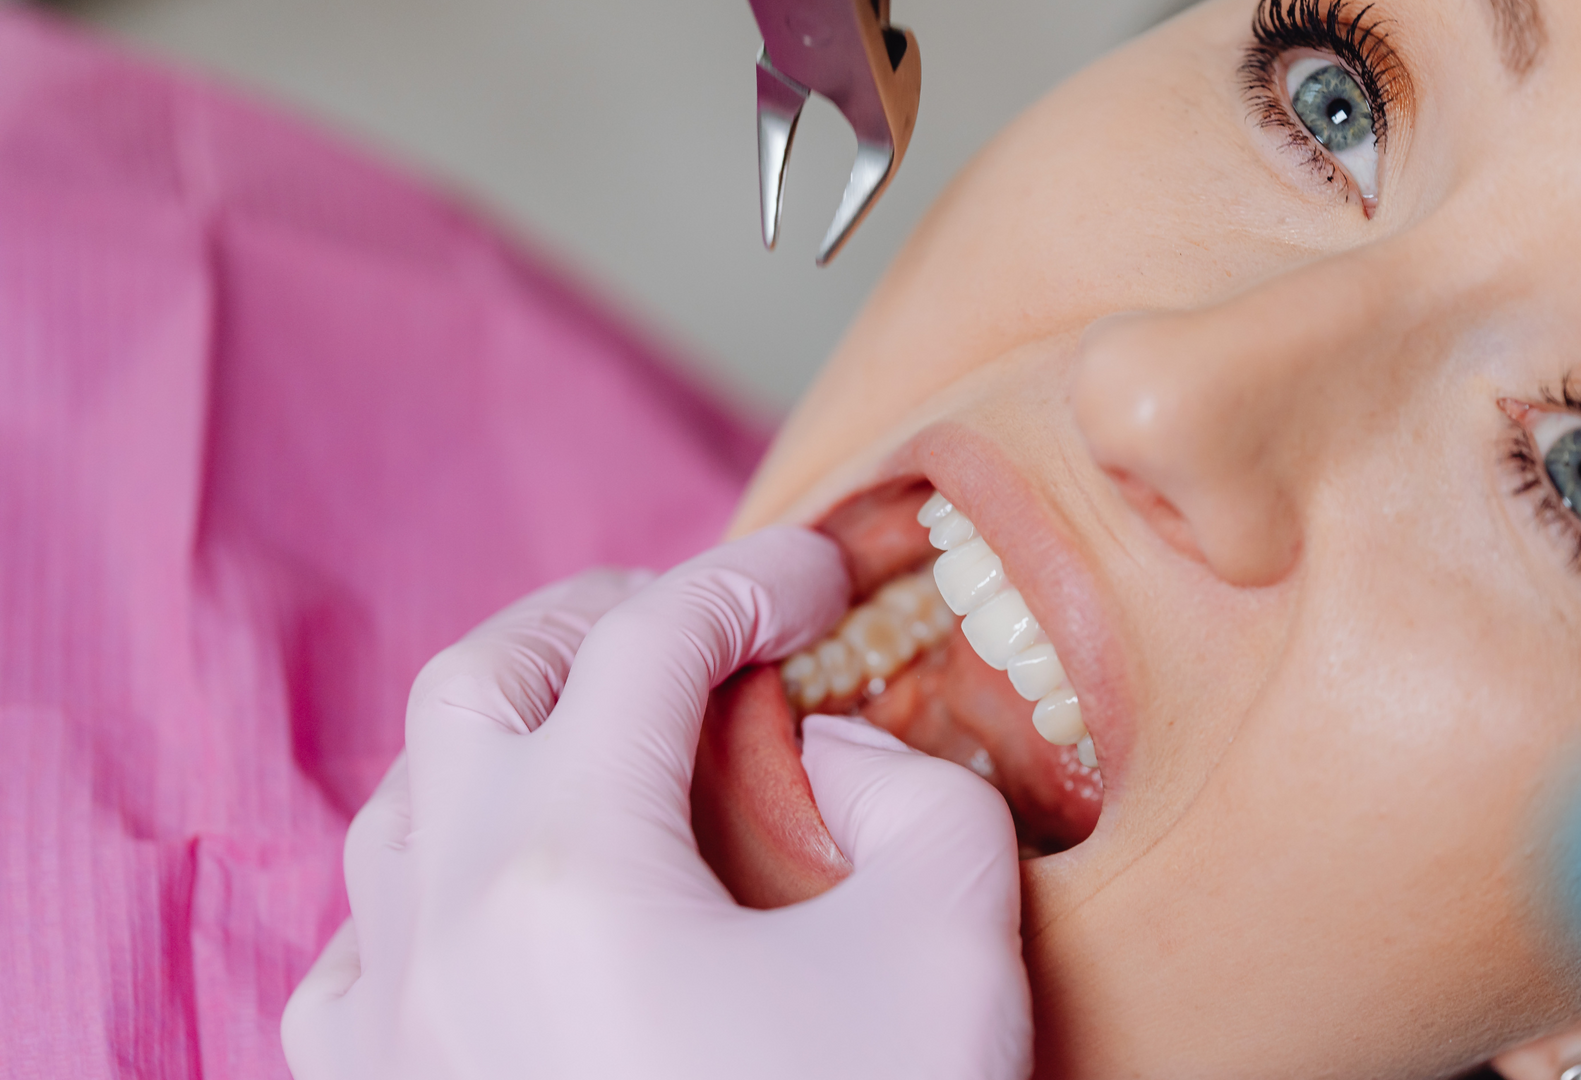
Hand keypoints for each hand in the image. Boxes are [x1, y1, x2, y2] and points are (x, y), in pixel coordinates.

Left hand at [282, 527, 1030, 1079]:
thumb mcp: (948, 955)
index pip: (651, 643)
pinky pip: (358, 947)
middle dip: (597, 621)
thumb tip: (832, 754)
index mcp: (569, 869)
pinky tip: (512, 900)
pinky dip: (436, 877)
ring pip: (403, 806)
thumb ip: (922, 800)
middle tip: (704, 623)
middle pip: (481, 684)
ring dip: (511, 736)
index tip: (828, 578)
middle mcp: (442, 928)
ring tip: (614, 740)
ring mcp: (390, 1029)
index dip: (752, 579)